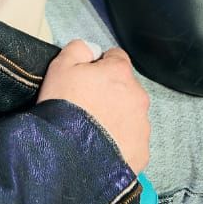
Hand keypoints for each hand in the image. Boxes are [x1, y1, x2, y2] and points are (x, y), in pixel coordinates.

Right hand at [38, 39, 149, 172]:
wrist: (66, 155)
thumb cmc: (63, 107)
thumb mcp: (60, 66)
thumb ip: (78, 48)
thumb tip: (91, 49)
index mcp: (120, 72)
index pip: (116, 57)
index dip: (99, 66)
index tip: (86, 79)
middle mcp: (138, 96)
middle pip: (126, 88)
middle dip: (111, 93)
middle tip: (87, 107)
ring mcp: (142, 125)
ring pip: (131, 115)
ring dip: (117, 118)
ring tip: (93, 131)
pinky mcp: (142, 151)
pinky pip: (132, 141)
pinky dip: (120, 142)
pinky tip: (102, 147)